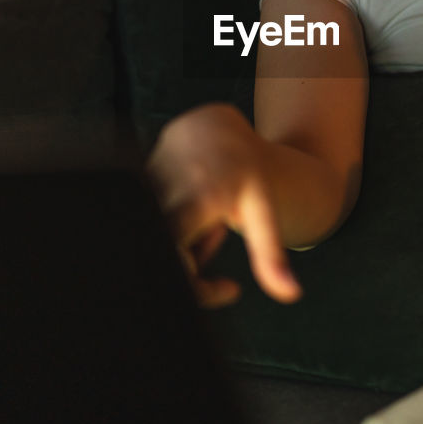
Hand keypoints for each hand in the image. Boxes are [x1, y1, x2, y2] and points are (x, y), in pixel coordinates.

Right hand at [147, 103, 301, 307]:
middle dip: (195, 259)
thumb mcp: (263, 212)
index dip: (200, 289)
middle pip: (169, 258)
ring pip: (159, 244)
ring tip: (207, 220)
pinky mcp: (130, 189)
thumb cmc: (243, 173)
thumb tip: (292, 294)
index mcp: (197, 200)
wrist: (212, 128)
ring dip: (186, 244)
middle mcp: (163, 193)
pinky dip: (173, 232)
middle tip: (217, 237)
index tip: (230, 289)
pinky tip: (189, 214)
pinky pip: (149, 229)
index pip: (181, 266)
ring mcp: (142, 189)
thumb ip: (271, 255)